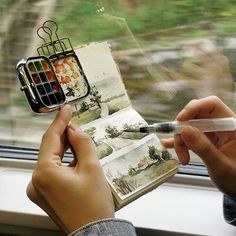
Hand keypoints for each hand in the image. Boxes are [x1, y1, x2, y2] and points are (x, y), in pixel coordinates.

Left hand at [27, 105, 113, 233]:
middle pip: (50, 149)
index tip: (66, 109)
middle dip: (64, 136)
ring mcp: (39, 189)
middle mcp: (36, 182)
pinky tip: (75, 158)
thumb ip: (82, 143)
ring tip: (79, 142)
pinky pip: (53, 170)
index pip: (50, 138)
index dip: (60, 121)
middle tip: (75, 124)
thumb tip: (74, 130)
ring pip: (52, 159)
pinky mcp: (45, 193)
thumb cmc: (93, 205)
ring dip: (65, 149)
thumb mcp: (92, 167)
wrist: (93, 231)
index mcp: (44, 174)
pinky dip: (64, 161)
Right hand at [162, 96, 235, 196]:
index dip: (194, 108)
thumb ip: (204, 148)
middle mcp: (220, 125)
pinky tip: (169, 145)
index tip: (180, 121)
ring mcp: (211, 132)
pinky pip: (188, 135)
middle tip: (180, 145)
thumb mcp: (221, 166)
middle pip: (196, 115)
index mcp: (231, 126)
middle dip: (183, 129)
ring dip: (180, 139)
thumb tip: (185, 130)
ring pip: (189, 126)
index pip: (211, 104)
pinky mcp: (204, 140)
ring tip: (182, 156)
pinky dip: (178, 140)